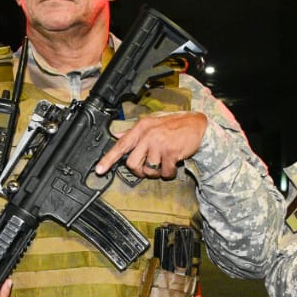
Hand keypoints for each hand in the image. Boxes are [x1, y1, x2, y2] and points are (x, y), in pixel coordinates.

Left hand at [94, 112, 208, 179]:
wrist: (197, 125)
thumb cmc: (174, 124)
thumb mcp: (152, 123)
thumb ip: (134, 131)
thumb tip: (118, 135)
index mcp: (141, 127)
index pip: (121, 145)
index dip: (108, 159)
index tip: (99, 170)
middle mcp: (148, 135)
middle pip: (132, 163)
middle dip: (140, 171)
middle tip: (148, 168)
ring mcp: (159, 144)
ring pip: (149, 170)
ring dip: (157, 172)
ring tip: (164, 163)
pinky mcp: (170, 152)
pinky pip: (164, 172)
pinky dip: (169, 173)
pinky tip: (174, 164)